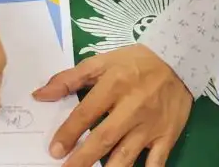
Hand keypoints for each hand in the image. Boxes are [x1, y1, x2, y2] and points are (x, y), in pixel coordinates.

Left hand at [34, 44, 192, 166]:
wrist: (178, 61)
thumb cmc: (134, 62)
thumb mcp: (101, 62)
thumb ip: (69, 78)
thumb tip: (40, 95)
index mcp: (113, 86)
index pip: (86, 113)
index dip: (69, 133)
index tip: (54, 151)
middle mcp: (131, 108)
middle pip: (104, 138)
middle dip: (84, 158)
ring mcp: (150, 125)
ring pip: (127, 155)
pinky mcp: (167, 136)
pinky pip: (156, 162)